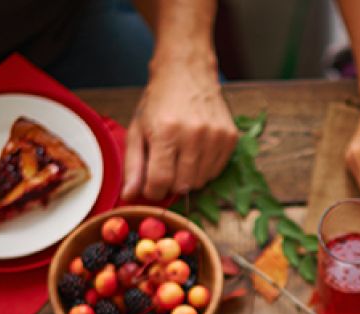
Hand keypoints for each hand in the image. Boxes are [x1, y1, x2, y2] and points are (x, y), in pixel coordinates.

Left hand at [121, 63, 236, 200]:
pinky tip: (195, 152)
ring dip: (187, 178)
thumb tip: (129, 196)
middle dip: (170, 183)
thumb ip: (133, 165)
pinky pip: (216, 172)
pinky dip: (203, 169)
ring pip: (200, 182)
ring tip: (180, 156)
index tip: (150, 184)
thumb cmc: (159, 101)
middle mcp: (194, 135)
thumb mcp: (137, 130)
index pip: (160, 182)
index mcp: (166, 132)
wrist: (187, 70)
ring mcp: (215, 136)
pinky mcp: (230, 137)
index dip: (153, 190)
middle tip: (165, 166)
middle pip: (182, 186)